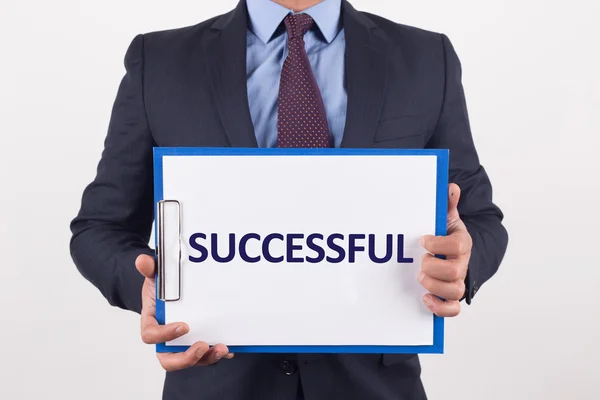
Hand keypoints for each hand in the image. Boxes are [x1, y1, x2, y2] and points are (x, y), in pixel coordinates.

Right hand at [135, 254, 232, 370]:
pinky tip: (230, 348)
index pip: (151, 335)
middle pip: (169, 359)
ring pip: (191, 360)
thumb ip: (149, 269)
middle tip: (202, 346)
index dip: (165, 334)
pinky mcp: (196, 343)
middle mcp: (165, 339)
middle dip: (186, 358)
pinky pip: (206, 356)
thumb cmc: (161, 287)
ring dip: (207, 358)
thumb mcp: (155, 275)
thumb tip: (143, 261)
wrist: (169, 291)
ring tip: (223, 349)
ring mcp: (182, 344)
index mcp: (152, 323)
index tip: (184, 326)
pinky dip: (217, 355)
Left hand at [418, 183, 471, 316]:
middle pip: (454, 271)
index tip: (423, 240)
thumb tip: (450, 188)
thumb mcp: (446, 218)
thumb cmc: (446, 235)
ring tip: (420, 277)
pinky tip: (425, 299)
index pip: (458, 245)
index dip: (438, 244)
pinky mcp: (450, 296)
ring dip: (433, 286)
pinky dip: (440, 307)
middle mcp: (462, 263)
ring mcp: (457, 281)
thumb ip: (447, 205)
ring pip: (454, 291)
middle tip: (421, 261)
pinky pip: (453, 309)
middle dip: (432, 267)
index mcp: (462, 243)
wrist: (454, 253)